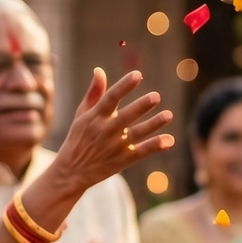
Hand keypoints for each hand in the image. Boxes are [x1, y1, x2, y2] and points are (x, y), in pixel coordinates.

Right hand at [35, 68, 174, 211]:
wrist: (72, 171)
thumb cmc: (79, 138)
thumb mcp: (82, 115)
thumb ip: (93, 94)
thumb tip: (99, 71)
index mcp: (95, 117)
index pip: (110, 98)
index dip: (123, 86)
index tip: (137, 74)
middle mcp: (105, 130)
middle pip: (126, 116)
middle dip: (140, 107)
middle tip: (156, 96)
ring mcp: (115, 146)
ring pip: (137, 133)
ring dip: (153, 124)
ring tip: (169, 115)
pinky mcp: (123, 159)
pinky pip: (142, 151)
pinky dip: (155, 146)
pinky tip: (170, 140)